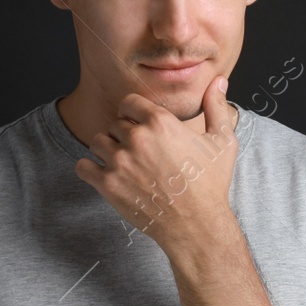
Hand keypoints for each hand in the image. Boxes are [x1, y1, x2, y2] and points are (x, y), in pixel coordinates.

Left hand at [74, 78, 239, 254]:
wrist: (197, 225)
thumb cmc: (211, 184)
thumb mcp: (222, 142)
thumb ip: (216, 107)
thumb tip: (219, 81)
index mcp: (160, 122)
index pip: (128, 102)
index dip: (133, 113)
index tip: (139, 125)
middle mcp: (137, 138)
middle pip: (114, 124)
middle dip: (123, 135)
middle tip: (139, 152)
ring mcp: (119, 162)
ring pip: (97, 142)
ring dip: (107, 150)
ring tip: (124, 163)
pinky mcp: (108, 185)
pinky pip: (83, 166)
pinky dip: (90, 169)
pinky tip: (105, 174)